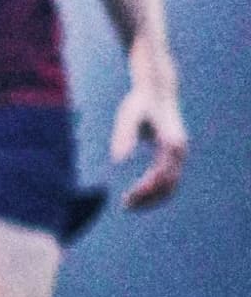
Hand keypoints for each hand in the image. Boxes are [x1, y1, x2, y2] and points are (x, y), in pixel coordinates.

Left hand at [112, 67, 188, 210]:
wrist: (156, 90)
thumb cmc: (139, 102)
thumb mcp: (128, 117)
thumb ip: (124, 137)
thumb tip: (118, 160)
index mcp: (170, 144)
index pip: (161, 176)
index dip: (144, 190)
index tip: (127, 198)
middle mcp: (179, 151)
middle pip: (169, 185)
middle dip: (148, 198)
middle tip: (125, 206)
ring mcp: (179, 153)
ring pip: (171, 184)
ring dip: (153, 197)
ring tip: (129, 204)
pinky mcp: (174, 153)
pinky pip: (169, 178)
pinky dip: (156, 189)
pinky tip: (137, 194)